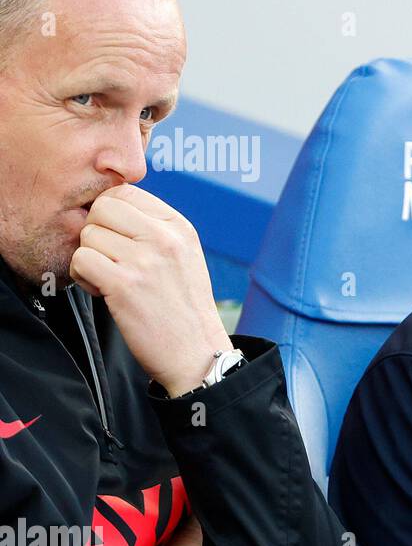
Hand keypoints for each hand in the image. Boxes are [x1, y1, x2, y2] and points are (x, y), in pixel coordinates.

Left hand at [69, 184, 231, 396]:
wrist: (196, 353)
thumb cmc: (184, 308)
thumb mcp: (183, 257)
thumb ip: (154, 230)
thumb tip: (107, 208)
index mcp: (179, 227)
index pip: (124, 192)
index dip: (109, 214)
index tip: (117, 239)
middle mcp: (165, 238)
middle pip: (102, 208)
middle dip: (96, 233)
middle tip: (109, 259)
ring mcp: (145, 260)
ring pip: (88, 235)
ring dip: (89, 258)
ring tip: (110, 280)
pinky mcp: (125, 284)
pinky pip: (81, 260)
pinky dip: (83, 277)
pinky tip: (103, 292)